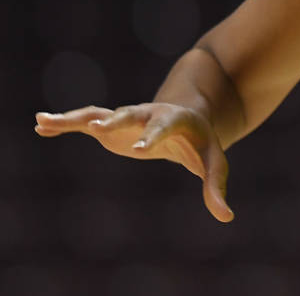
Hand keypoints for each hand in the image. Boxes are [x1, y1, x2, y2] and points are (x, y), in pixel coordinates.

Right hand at [34, 104, 233, 222]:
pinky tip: (41, 127)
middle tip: (95, 128)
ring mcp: (127, 118)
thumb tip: (227, 217)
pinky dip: (64, 124)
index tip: (140, 149)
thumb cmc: (202, 144)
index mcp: (176, 120)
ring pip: (100, 115)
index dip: (153, 137)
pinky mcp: (112, 126)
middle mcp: (148, 114)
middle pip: (130, 114)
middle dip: (114, 121)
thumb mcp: (214, 162)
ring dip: (75, 118)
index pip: (165, 127)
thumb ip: (217, 187)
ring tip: (45, 120)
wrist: (187, 120)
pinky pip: (85, 122)